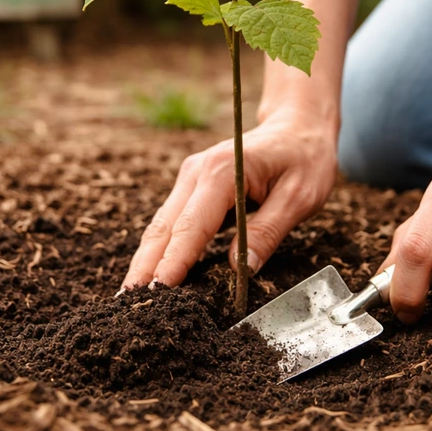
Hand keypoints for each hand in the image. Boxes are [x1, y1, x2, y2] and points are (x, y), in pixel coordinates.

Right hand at [122, 108, 338, 288]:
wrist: (297, 127)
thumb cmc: (304, 159)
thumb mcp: (300, 197)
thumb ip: (268, 232)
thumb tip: (242, 268)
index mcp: (223, 172)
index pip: (191, 225)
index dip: (173, 261)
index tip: (157, 291)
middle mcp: (197, 172)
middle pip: (163, 227)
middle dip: (145, 266)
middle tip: (127, 303)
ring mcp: (190, 178)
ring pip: (161, 225)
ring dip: (146, 260)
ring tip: (131, 296)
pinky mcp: (192, 188)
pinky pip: (172, 222)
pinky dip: (160, 249)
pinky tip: (152, 275)